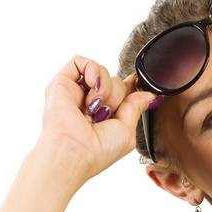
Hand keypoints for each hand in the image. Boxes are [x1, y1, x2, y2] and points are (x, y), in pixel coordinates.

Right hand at [33, 56, 160, 183]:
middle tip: (107, 113)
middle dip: (118, 95)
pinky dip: (93, 71)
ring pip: (102, 70)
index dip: (130, 85)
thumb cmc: (99, 149)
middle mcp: (90, 100)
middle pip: (115, 80)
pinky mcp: (62, 81)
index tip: (138, 83)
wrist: (75, 150)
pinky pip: (81, 61)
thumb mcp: (127, 129)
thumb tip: (148, 94)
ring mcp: (76, 90)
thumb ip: (135, 108)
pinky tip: (92, 87)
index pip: (120, 90)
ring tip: (96, 107)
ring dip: (106, 88)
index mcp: (105, 113)